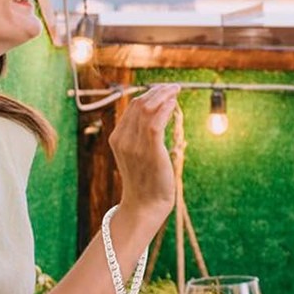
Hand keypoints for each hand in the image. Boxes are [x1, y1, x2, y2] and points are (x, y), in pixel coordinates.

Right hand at [109, 84, 179, 216]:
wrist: (144, 206)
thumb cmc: (145, 182)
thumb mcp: (137, 155)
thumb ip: (141, 137)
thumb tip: (156, 118)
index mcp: (117, 138)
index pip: (132, 106)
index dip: (150, 94)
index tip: (165, 90)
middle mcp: (123, 139)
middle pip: (139, 103)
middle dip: (157, 91)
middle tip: (173, 87)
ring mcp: (135, 145)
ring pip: (147, 108)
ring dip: (164, 95)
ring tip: (176, 90)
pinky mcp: (150, 151)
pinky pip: (156, 122)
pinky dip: (165, 108)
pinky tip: (174, 103)